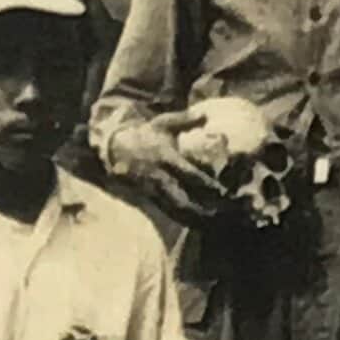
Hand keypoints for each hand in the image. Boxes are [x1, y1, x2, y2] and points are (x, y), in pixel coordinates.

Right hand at [107, 109, 230, 225]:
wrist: (118, 149)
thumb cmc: (146, 134)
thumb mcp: (163, 123)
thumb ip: (185, 120)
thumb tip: (206, 114)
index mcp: (166, 158)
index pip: (188, 173)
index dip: (205, 183)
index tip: (222, 190)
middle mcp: (161, 176)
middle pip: (183, 197)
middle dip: (201, 208)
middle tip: (221, 213)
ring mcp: (155, 189)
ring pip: (176, 208)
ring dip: (194, 218)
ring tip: (213, 223)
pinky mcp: (151, 197)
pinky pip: (168, 212)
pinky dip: (183, 219)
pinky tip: (198, 226)